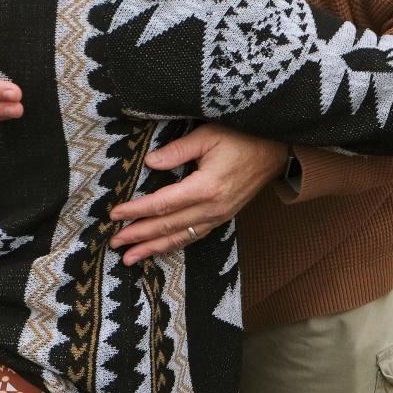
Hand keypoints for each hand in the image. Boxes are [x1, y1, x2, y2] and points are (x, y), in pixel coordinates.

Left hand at [109, 124, 286, 264]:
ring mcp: (220, 215)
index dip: (137, 211)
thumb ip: (177, 150)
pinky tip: (161, 248)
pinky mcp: (224, 217)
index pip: (163, 203)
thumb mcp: (208, 135)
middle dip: (139, 235)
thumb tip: (150, 163)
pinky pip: (195, 236)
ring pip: (181, 237)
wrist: (277, 149)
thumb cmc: (242, 136)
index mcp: (206, 187)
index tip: (115, 215)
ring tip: (130, 258)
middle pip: (168, 226)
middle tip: (115, 242)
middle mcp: (213, 208)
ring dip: (154, 248)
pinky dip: (175, 244)